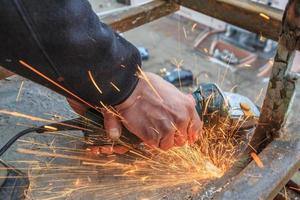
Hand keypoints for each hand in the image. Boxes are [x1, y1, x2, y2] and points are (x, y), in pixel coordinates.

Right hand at [68, 72, 202, 150]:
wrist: (131, 89)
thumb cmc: (149, 86)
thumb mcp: (172, 90)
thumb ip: (182, 101)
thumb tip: (192, 102)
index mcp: (187, 108)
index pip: (196, 128)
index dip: (189, 134)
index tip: (185, 136)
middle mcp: (181, 120)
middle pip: (181, 140)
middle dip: (172, 137)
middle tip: (161, 129)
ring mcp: (167, 129)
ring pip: (168, 145)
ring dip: (161, 140)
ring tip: (152, 129)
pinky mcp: (153, 137)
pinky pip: (155, 146)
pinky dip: (150, 141)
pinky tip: (145, 130)